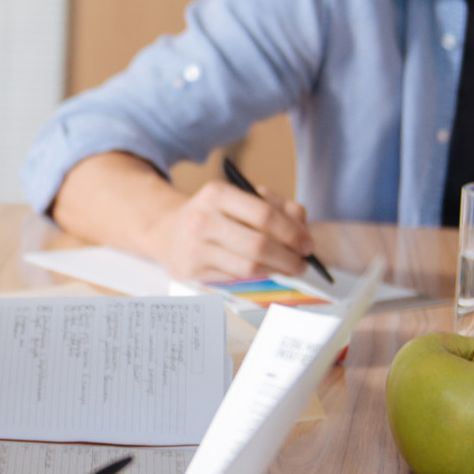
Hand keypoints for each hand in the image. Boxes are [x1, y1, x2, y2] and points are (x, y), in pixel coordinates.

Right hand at [155, 181, 312, 281]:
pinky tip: (265, 273)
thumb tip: (302, 228)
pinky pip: (235, 280)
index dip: (292, 232)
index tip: (307, 243)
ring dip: (276, 271)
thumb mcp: (238, 198)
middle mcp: (202, 219)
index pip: (264, 214)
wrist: (166, 231)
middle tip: (302, 262)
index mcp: (216, 194)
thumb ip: (275, 205)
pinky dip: (256, 278)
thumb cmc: (212, 214)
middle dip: (288, 257)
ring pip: (248, 267)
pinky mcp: (191, 273)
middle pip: (258, 244)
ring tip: (288, 269)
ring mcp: (194, 248)